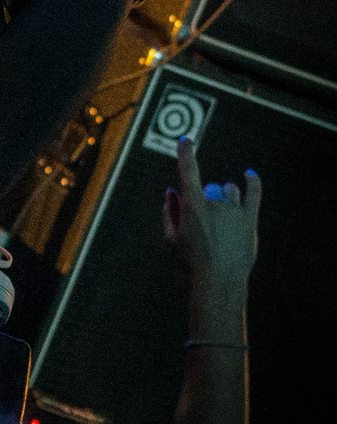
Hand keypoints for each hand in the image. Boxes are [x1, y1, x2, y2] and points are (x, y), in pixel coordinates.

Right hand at [163, 138, 259, 288]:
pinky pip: (253, 192)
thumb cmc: (191, 262)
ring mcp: (234, 210)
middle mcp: (215, 203)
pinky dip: (252, 181)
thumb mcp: (171, 239)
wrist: (219, 283)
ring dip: (224, 198)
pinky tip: (249, 175)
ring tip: (222, 222)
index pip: (188, 171)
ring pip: (229, 191)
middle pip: (211, 189)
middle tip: (204, 228)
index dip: (186, 153)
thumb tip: (170, 191)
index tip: (185, 140)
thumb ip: (169, 211)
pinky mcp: (250, 219)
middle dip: (206, 201)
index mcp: (193, 206)